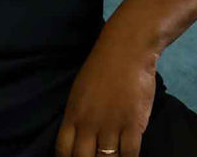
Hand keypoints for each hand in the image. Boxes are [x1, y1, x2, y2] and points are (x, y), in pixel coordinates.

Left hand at [55, 40, 156, 156]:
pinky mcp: (133, 124)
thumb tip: (79, 137)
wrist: (127, 49)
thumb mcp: (79, 91)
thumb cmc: (103, 66)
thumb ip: (78, 115)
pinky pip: (129, 153)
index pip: (63, 151)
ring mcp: (111, 125)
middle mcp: (88, 124)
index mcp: (72, 115)